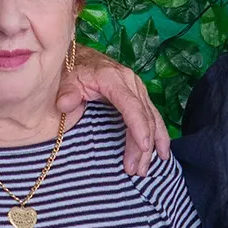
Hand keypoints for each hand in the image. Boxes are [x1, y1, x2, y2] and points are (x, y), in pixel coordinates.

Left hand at [58, 47, 170, 175]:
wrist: (80, 57)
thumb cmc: (73, 70)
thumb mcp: (67, 79)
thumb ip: (67, 92)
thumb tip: (65, 104)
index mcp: (114, 79)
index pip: (132, 106)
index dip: (139, 127)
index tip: (143, 147)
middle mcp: (131, 83)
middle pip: (144, 118)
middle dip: (142, 147)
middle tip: (134, 171)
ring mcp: (138, 89)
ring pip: (152, 120)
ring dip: (151, 147)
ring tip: (144, 169)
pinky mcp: (139, 95)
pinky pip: (153, 117)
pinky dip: (159, 135)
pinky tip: (162, 153)